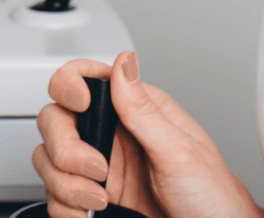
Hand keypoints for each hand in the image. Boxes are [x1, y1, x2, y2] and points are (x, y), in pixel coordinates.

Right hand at [32, 52, 263, 217]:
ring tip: (99, 200)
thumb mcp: (179, 150)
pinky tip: (88, 214)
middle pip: (55, 121)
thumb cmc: (213, 198)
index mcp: (135, 110)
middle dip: (66, 149)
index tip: (78, 106)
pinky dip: (65, 209)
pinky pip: (57, 197)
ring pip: (49, 161)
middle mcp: (113, 135)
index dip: (68, 85)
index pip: (84, 79)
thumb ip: (143, 108)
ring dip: (66, 185)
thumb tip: (124, 61)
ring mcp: (100, 168)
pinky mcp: (93, 199)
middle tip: (96, 170)